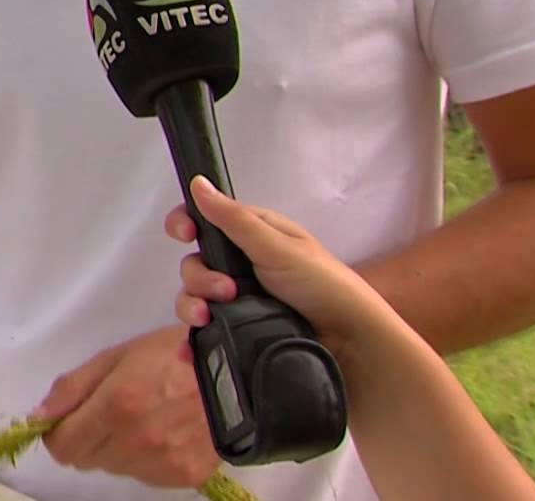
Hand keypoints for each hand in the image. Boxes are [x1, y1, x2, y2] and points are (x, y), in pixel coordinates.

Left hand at [36, 324, 221, 487]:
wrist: (240, 375)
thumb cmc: (176, 354)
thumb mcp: (118, 356)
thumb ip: (73, 388)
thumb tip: (39, 418)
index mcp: (115, 405)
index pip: (63, 446)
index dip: (58, 433)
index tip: (67, 419)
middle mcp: (135, 441)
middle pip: (85, 459)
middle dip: (87, 437)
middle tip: (110, 411)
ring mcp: (161, 463)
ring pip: (114, 467)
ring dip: (116, 448)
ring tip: (143, 417)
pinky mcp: (182, 476)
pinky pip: (144, 474)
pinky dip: (144, 458)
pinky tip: (163, 431)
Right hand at [166, 175, 381, 343]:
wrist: (351, 345)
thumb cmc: (323, 286)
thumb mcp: (279, 248)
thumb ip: (234, 220)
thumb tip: (198, 183)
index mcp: (253, 236)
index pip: (206, 221)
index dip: (186, 223)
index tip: (183, 234)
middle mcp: (241, 267)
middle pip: (194, 263)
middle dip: (200, 277)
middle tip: (226, 290)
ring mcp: (238, 302)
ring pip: (193, 297)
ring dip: (192, 306)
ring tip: (211, 320)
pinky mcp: (237, 333)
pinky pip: (202, 334)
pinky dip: (192, 341)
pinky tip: (188, 352)